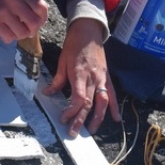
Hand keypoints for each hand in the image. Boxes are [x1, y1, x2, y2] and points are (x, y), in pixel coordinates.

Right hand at [0, 0, 48, 43]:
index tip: (38, 22)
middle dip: (32, 30)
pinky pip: (8, 38)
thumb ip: (24, 0)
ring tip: (11, 30)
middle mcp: (13, 0)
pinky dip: (8, 38)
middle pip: (34, 23)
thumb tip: (37, 19)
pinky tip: (2, 32)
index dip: (42, 18)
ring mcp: (2, 11)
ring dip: (18, 35)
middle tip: (25, 30)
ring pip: (22, 33)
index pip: (42, 7)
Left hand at [42, 18, 120, 137]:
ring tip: (91, 130)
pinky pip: (112, 94)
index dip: (72, 111)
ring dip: (98, 118)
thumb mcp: (62, 61)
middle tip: (73, 132)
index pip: (78, 98)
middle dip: (81, 120)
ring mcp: (102, 78)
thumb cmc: (74, 45)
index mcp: (80, 74)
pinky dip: (114, 107)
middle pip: (89, 103)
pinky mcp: (107, 77)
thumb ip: (57, 79)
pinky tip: (116, 119)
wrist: (88, 32)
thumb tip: (48, 93)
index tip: (63, 119)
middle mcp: (93, 78)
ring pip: (102, 102)